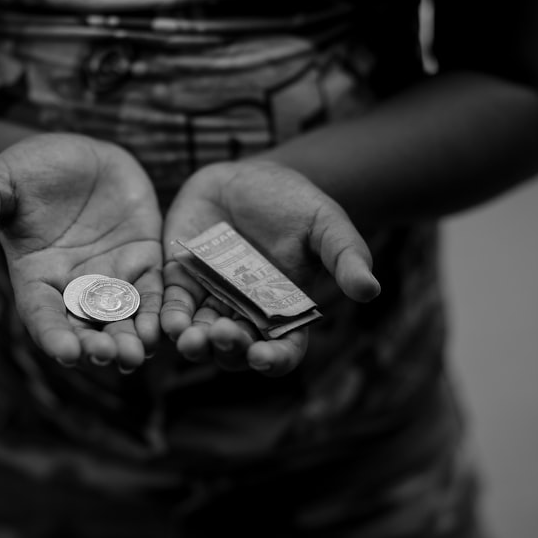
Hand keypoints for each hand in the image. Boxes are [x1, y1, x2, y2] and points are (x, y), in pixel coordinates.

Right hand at [0, 133, 162, 371]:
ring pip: (123, 318)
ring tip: (140, 352)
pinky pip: (154, 292)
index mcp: (36, 277)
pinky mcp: (143, 260)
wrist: (75, 152)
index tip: (67, 354)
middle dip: (98, 346)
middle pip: (86, 328)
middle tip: (112, 357)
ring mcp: (111, 276)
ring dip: (132, 338)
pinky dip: (158, 311)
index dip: (54, 336)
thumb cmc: (29, 168)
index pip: (43, 316)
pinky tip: (165, 327)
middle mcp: (75, 286)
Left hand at [161, 161, 379, 375]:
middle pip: (236, 348)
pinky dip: (168, 318)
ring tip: (188, 339)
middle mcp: (246, 316)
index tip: (263, 357)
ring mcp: (211, 301)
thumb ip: (347, 257)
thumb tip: (370, 290)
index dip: (274, 359)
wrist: (250, 177)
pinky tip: (167, 323)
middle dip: (228, 347)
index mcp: (285, 312)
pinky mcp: (181, 282)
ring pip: (200, 336)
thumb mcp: (327, 225)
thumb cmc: (295, 204)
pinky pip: (172, 308)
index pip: (283, 350)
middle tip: (222, 335)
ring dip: (193, 343)